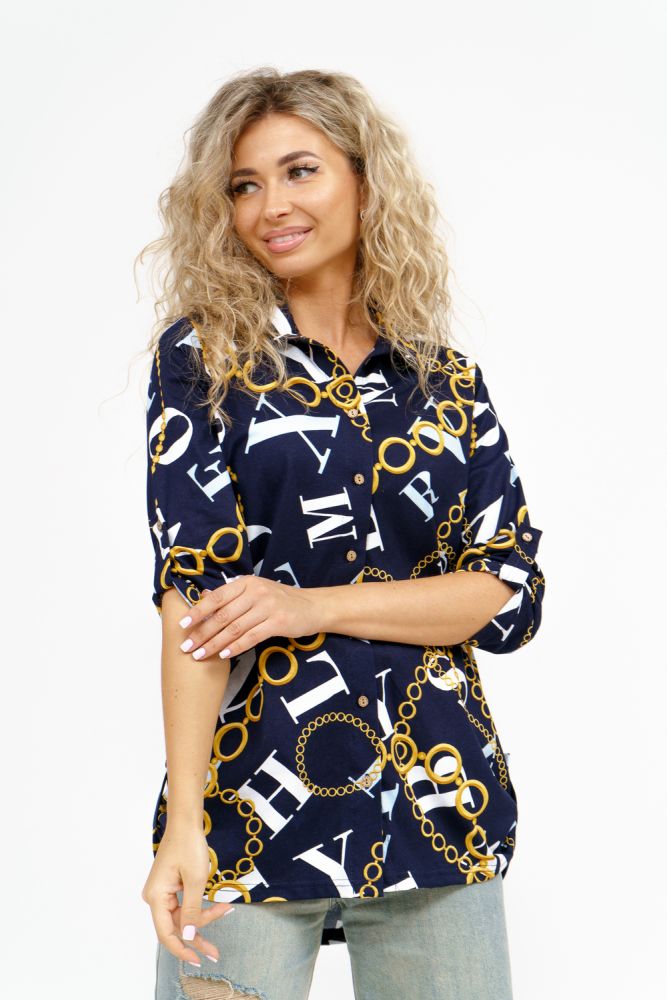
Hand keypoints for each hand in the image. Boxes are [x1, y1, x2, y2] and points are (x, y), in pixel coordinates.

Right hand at [141, 824, 233, 964]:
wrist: (186, 822)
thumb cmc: (189, 846)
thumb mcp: (195, 880)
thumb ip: (191, 911)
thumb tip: (188, 937)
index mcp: (156, 897)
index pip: (166, 933)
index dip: (182, 948)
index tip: (198, 959)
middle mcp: (155, 897)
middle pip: (175, 926)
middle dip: (197, 937)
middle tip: (215, 952)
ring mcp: (162, 892)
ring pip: (181, 916)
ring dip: (202, 920)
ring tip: (225, 914)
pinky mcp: (170, 887)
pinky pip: (183, 905)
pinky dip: (199, 908)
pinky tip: (218, 908)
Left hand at [176, 575, 323, 661]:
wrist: (313, 606)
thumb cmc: (281, 600)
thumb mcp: (256, 591)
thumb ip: (232, 596)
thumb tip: (203, 599)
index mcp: (246, 582)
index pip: (216, 597)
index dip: (197, 611)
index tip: (182, 626)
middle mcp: (256, 591)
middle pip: (222, 615)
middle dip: (201, 632)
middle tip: (186, 647)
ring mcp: (267, 607)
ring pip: (234, 628)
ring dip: (214, 643)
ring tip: (200, 655)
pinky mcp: (278, 622)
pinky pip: (251, 637)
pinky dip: (235, 647)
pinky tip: (223, 655)